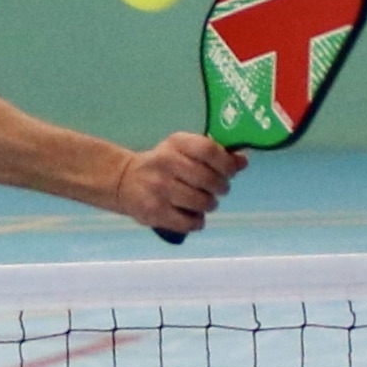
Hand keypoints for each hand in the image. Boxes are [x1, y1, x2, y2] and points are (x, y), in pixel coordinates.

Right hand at [114, 132, 245, 236]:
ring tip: (204, 202)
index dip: (226, 163)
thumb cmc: (162, 164)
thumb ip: (214, 154)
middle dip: (221, 187)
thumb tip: (243, 161)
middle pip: (209, 179)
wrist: (123, 181)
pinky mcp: (154, 212)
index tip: (230, 171)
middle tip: (218, 189)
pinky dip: (197, 221)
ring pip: (202, 202)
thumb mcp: (183, 150)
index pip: (208, 149)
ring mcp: (159, 189)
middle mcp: (166, 163)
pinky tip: (193, 216)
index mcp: (176, 144)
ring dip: (209, 205)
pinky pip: (189, 222)